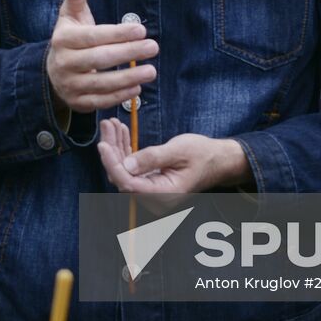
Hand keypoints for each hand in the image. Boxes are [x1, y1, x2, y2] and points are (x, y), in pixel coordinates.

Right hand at [47, 0, 157, 112]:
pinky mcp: (77, 103)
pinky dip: (120, 96)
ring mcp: (69, 85)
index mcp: (63, 39)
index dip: (118, 34)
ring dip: (129, 78)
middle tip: (153, 47)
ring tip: (152, 71)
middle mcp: (63, 63)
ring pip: (101, 83)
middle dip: (128, 54)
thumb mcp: (71, 13)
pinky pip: (100, 101)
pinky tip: (138, 87)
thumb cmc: (71, 37)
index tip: (141, 29)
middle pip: (99, 59)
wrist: (53, 71)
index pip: (93, 36)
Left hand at [97, 118, 247, 193]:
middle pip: (122, 176)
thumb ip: (152, 159)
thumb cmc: (202, 154)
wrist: (217, 159)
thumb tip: (127, 165)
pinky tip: (120, 132)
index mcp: (163, 194)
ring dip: (116, 146)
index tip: (103, 145)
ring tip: (111, 124)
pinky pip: (131, 166)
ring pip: (124, 169)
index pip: (129, 183)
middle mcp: (154, 197)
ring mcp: (150, 189)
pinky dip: (125, 149)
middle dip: (112, 150)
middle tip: (107, 126)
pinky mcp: (149, 180)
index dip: (113, 164)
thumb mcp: (178, 151)